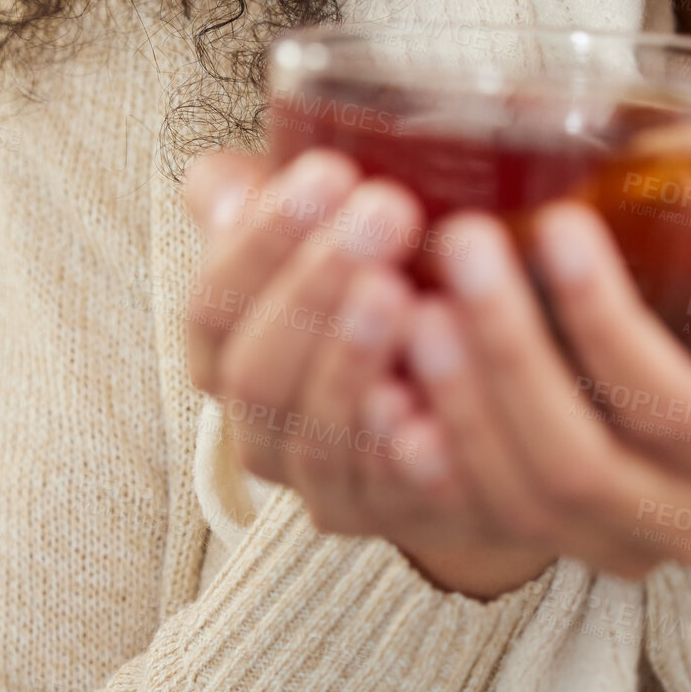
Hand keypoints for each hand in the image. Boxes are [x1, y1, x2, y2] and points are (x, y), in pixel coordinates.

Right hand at [180, 150, 497, 555]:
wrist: (475, 375)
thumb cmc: (393, 274)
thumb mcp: (330, 227)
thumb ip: (269, 201)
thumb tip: (222, 184)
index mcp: (226, 351)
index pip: (215, 302)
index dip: (264, 239)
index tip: (330, 171)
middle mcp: (257, 426)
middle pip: (257, 370)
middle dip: (315, 284)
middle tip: (386, 210)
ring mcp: (320, 482)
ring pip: (315, 434)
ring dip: (354, 359)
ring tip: (408, 290)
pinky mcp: (390, 520)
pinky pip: (387, 498)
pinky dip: (402, 455)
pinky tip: (432, 409)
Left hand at [387, 202, 690, 583]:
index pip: (676, 406)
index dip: (609, 323)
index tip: (560, 227)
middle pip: (579, 463)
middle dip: (509, 351)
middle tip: (459, 247)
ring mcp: (617, 542)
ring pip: (516, 501)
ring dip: (455, 401)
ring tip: (410, 301)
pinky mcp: (553, 539)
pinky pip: (471, 517)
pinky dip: (420, 455)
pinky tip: (381, 384)